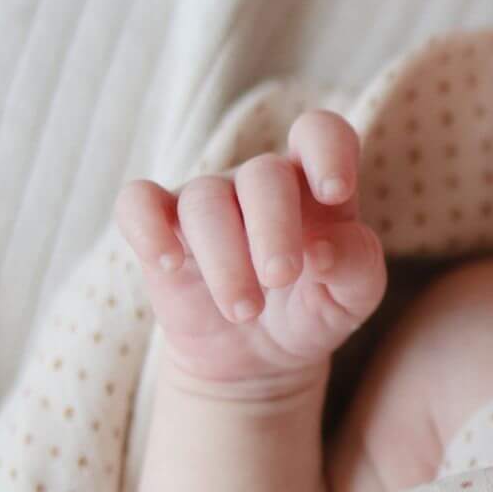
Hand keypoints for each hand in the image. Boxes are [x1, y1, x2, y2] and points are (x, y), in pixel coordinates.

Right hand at [114, 109, 386, 389]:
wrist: (260, 357)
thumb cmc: (313, 308)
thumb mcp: (353, 297)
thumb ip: (355, 264)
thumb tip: (322, 249)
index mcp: (314, 186)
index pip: (320, 134)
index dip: (328, 152)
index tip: (335, 194)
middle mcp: (260, 183)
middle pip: (263, 175)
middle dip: (273, 228)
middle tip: (280, 278)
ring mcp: (208, 200)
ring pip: (205, 200)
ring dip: (224, 257)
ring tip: (244, 310)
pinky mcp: (161, 227)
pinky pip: (138, 203)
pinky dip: (147, 227)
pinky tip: (168, 262)